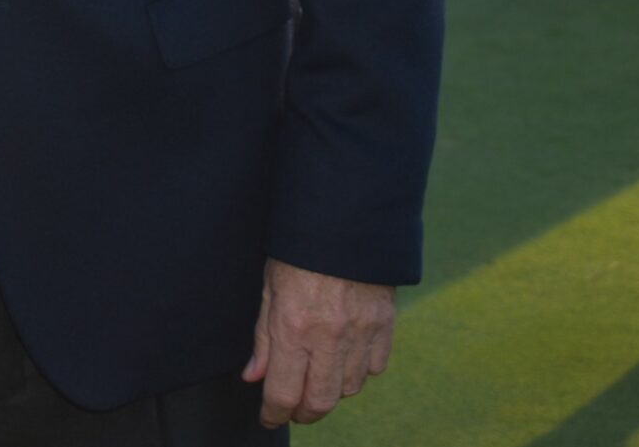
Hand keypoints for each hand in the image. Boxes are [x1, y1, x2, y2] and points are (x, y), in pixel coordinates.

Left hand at [241, 258, 395, 426]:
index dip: (274, 413)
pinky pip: (375, 368)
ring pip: (349, 388)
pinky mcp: (385, 325)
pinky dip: (360, 371)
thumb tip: (254, 378)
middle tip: (294, 409)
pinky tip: (346, 359)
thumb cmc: (298, 251)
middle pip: (320, 402)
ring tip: (317, 378)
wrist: (344, 220)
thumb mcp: (269, 289)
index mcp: (294, 327)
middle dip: (304, 413)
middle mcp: (330, 337)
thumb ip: (263, 339)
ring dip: (331, 391)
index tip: (269, 417)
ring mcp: (361, 333)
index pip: (283, 392)